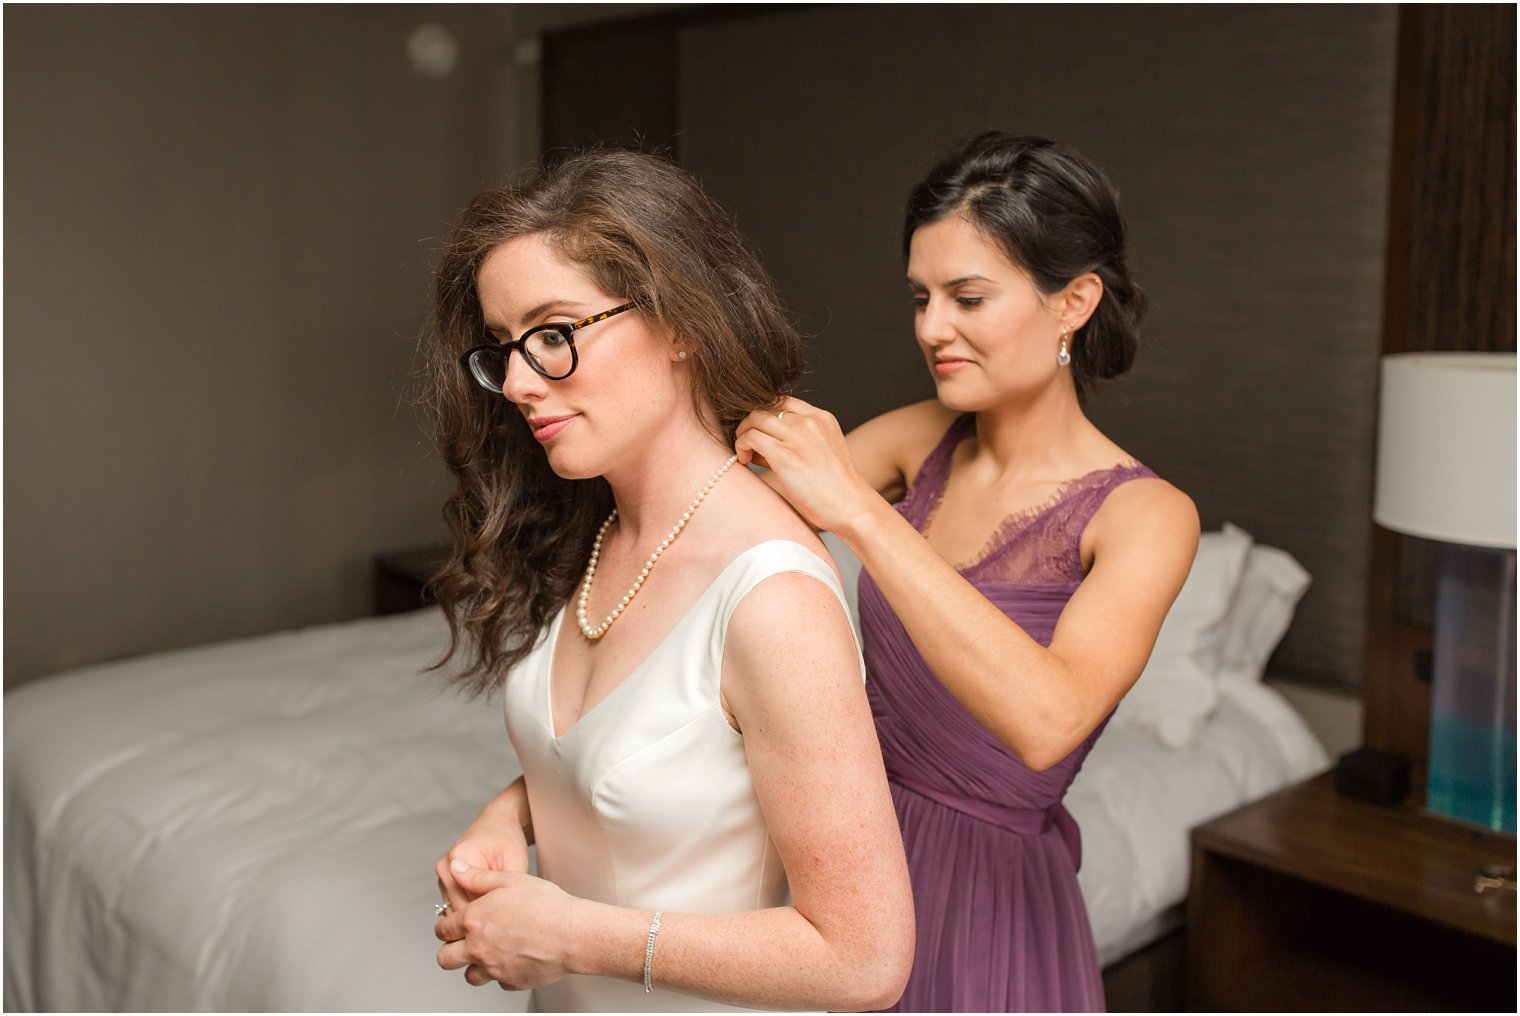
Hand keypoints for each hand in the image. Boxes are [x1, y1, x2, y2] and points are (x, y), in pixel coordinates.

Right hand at [435, 791, 530, 918]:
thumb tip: (506, 919)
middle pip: (458, 910)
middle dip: (479, 921)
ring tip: (496, 923)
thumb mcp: (514, 864)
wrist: (499, 823)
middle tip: (502, 932)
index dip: (487, 919)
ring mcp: (443, 875)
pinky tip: (488, 914)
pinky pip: (455, 905)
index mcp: (459, 858)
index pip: (468, 903)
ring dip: (473, 918)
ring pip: (455, 911)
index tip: (504, 928)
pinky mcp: (446, 881)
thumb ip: (504, 891)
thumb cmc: (508, 840)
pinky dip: (470, 911)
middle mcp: (445, 867)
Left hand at [435, 863, 578, 990]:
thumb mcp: (510, 879)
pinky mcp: (511, 982)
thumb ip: (478, 876)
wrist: (572, 934)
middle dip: (449, 950)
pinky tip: (515, 959)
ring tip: (487, 954)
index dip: (445, 926)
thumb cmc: (546, 905)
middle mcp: (478, 947)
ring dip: (473, 966)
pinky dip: (502, 973)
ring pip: (469, 976)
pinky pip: (498, 982)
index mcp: (474, 920)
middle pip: (445, 959)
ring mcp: (493, 968)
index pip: (443, 929)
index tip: (451, 926)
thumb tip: (457, 868)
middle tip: (460, 944)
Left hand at [735, 397, 877, 533]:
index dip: (765, 416)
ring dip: (743, 434)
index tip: (761, 434)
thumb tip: (766, 444)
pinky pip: (750, 437)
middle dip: (751, 425)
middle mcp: (810, 421)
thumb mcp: (826, 451)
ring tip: (746, 454)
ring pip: (754, 419)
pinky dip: (741, 446)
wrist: (852, 507)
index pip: (782, 401)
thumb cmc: (837, 489)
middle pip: (765, 407)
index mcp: (822, 418)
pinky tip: (745, 461)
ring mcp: (797, 436)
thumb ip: (802, 440)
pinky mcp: (785, 455)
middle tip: (750, 446)